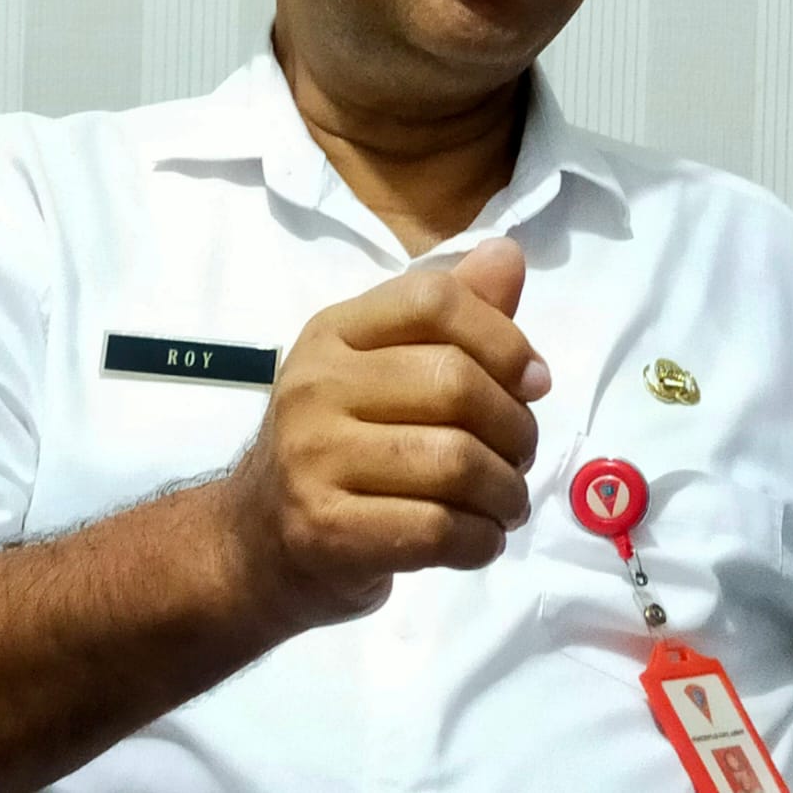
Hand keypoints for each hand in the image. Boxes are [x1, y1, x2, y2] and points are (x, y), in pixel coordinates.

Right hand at [224, 237, 549, 629]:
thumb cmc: (342, 443)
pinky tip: (481, 538)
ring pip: (455, 462)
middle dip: (516, 428)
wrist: (258, 539)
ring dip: (506, 491)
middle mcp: (316, 384)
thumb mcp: (384, 367)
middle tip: (521, 456)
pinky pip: (437, 529)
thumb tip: (508, 254)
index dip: (503, 339)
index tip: (534, 382)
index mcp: (334, 331)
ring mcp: (313, 459)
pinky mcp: (325, 530)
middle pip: (455, 383)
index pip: (433, 300)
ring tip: (507, 502)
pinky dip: (482, 539)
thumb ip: (453, 315)